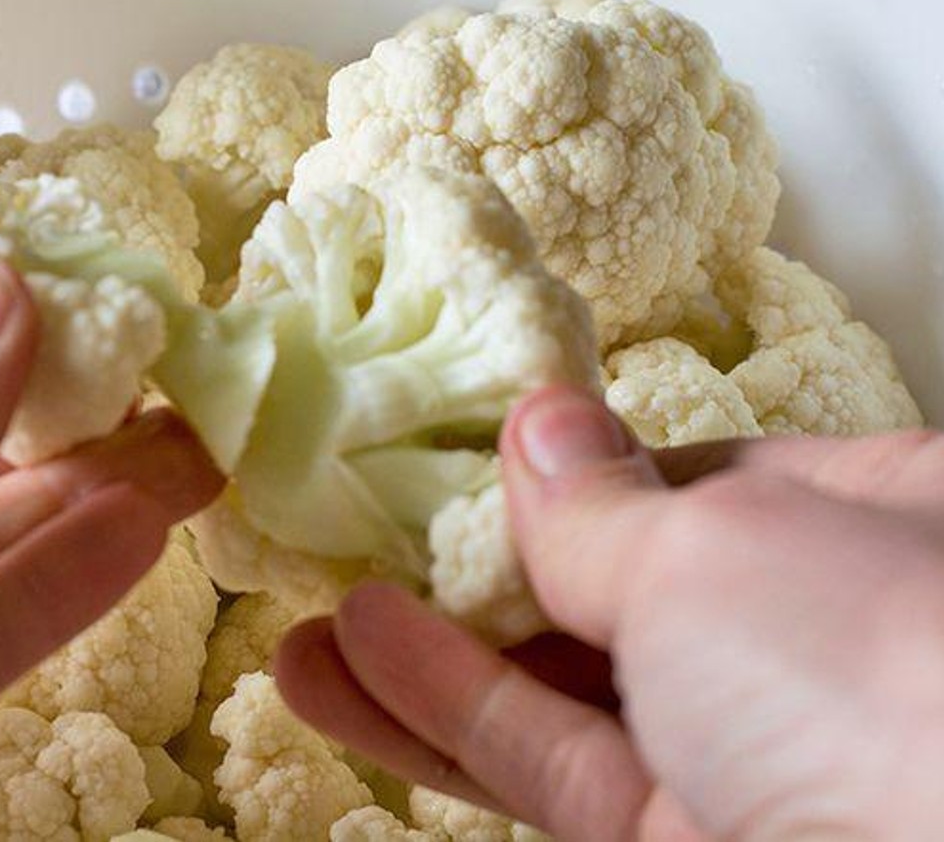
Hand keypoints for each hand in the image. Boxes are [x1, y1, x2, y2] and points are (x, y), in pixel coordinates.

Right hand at [276, 385, 943, 840]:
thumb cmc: (867, 663)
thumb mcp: (718, 544)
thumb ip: (603, 501)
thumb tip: (541, 428)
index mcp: (881, 525)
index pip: (717, 478)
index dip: (591, 463)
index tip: (481, 452)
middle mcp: (823, 642)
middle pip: (623, 590)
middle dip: (486, 564)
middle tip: (369, 531)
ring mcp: (754, 756)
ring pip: (565, 691)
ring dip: (429, 652)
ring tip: (313, 614)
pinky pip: (547, 766)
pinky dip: (445, 716)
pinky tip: (344, 666)